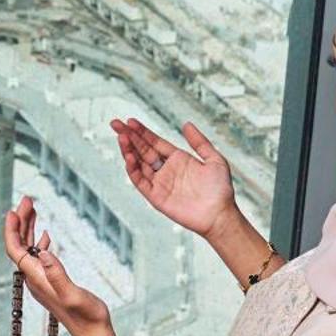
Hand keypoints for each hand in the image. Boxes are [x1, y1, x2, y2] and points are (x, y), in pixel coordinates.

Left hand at [3, 196, 111, 335]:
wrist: (94, 334)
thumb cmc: (87, 316)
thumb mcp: (73, 294)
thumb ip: (58, 275)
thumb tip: (44, 252)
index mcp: (37, 278)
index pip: (15, 250)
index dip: (12, 230)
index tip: (13, 210)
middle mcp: (35, 278)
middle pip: (20, 245)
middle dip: (21, 221)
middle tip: (27, 199)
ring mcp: (42, 281)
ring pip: (29, 249)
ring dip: (29, 228)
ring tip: (33, 208)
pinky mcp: (51, 283)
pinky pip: (39, 257)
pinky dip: (39, 242)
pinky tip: (45, 234)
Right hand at [110, 117, 236, 236]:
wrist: (219, 215)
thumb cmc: (220, 190)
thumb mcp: (215, 160)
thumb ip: (200, 142)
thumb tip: (186, 124)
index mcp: (177, 159)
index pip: (154, 142)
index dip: (142, 132)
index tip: (130, 121)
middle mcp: (165, 169)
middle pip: (142, 150)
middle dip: (129, 136)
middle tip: (116, 124)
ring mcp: (159, 183)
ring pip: (138, 163)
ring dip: (128, 150)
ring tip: (121, 137)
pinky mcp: (155, 196)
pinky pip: (140, 181)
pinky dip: (132, 169)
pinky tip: (129, 157)